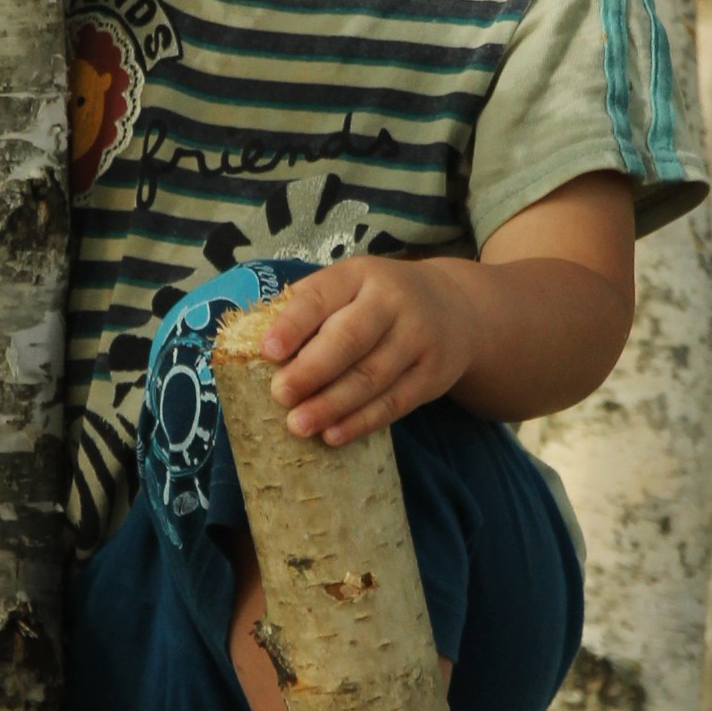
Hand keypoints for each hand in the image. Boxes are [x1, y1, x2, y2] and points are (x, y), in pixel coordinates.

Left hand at [257, 256, 483, 446]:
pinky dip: (362, 421)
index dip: (293, 324)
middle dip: (312, 370)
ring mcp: (417, 338)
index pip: (321, 297)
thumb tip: (254, 347)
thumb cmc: (378, 302)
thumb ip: (310, 310)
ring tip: (298, 425)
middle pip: (350, 339)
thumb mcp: (350, 287)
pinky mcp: (433, 374)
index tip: (267, 351)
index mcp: (359, 275)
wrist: (457, 309)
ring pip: (372, 375)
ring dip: (332, 404)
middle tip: (280, 395)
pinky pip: (394, 402)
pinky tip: (333, 435)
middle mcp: (392, 302)